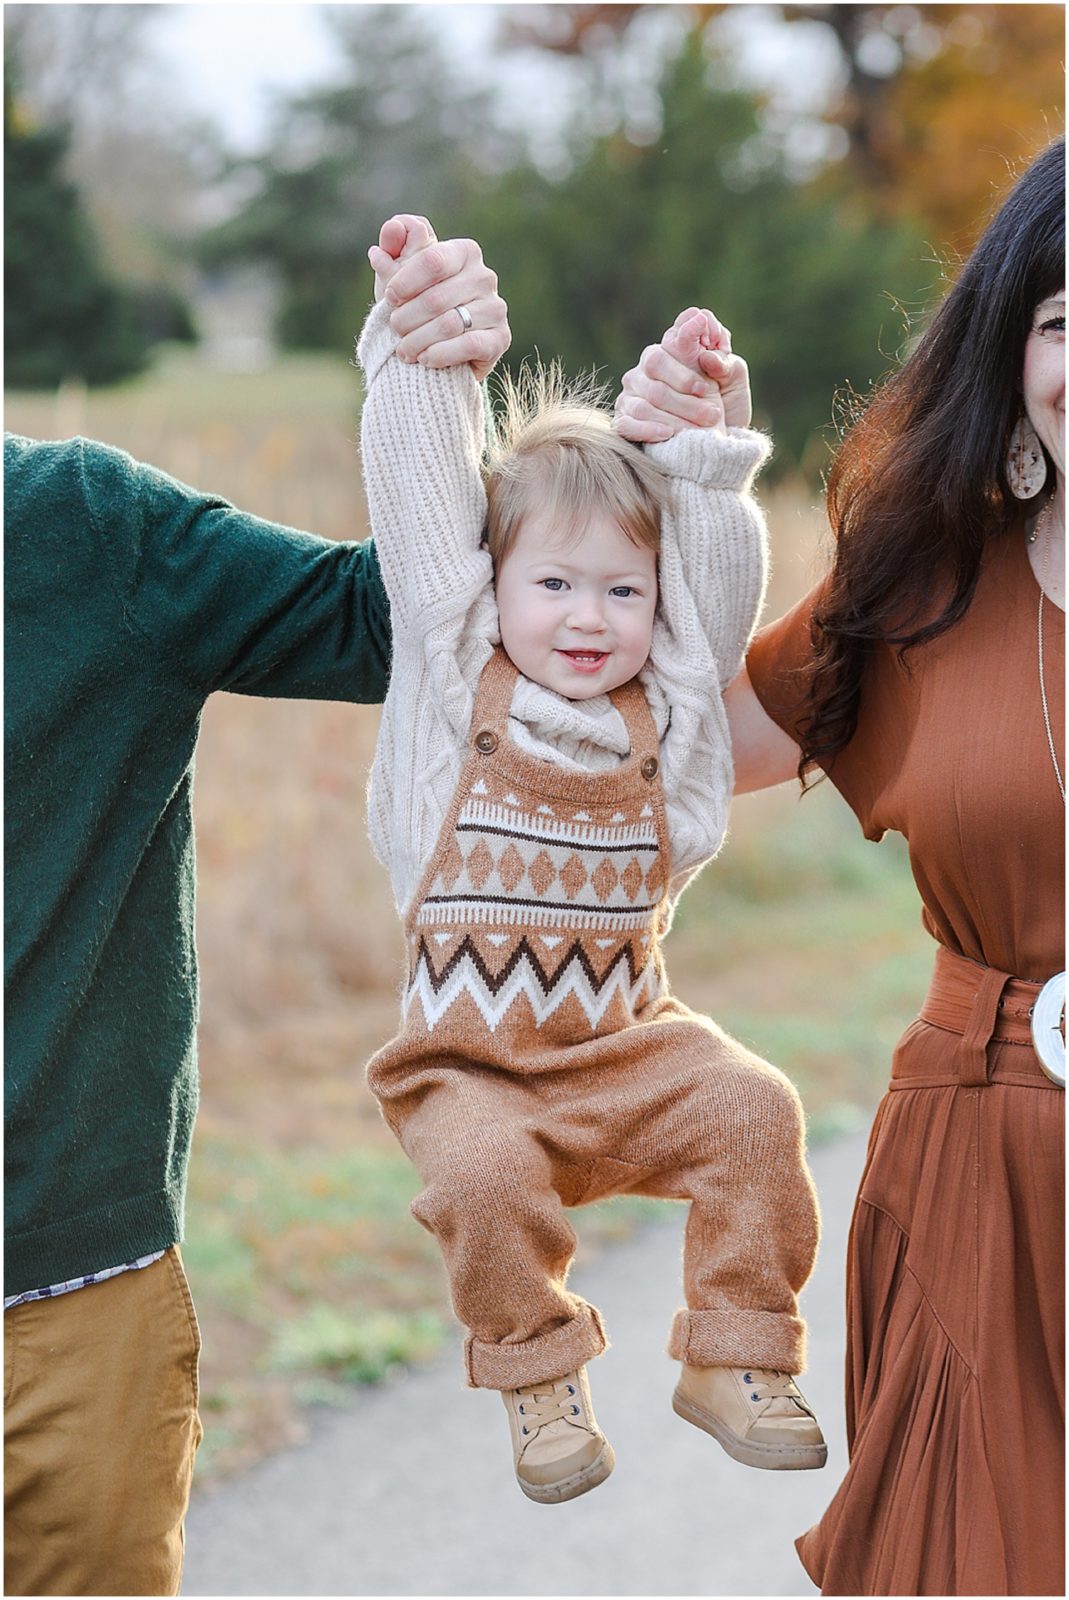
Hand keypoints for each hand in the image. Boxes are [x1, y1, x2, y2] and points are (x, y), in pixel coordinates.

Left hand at [369, 214, 510, 380]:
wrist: (442, 351)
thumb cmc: (417, 307)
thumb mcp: (400, 278)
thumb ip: (394, 250)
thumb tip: (392, 226)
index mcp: (464, 252)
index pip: (432, 260)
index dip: (404, 281)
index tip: (389, 298)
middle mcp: (485, 276)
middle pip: (436, 298)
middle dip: (407, 318)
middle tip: (394, 330)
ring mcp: (496, 308)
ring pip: (449, 324)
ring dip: (418, 340)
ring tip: (404, 350)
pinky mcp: (501, 338)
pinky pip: (469, 345)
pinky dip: (440, 354)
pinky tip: (425, 359)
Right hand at [615, 306, 752, 441]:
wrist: (714, 448)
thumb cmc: (725, 409)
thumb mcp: (734, 383)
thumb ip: (726, 364)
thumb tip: (707, 357)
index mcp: (673, 349)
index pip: (675, 333)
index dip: (689, 333)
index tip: (709, 347)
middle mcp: (647, 367)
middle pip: (655, 361)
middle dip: (684, 382)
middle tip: (710, 401)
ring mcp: (631, 394)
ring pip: (647, 396)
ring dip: (676, 412)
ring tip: (700, 426)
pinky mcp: (623, 421)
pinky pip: (627, 422)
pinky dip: (649, 428)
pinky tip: (668, 434)